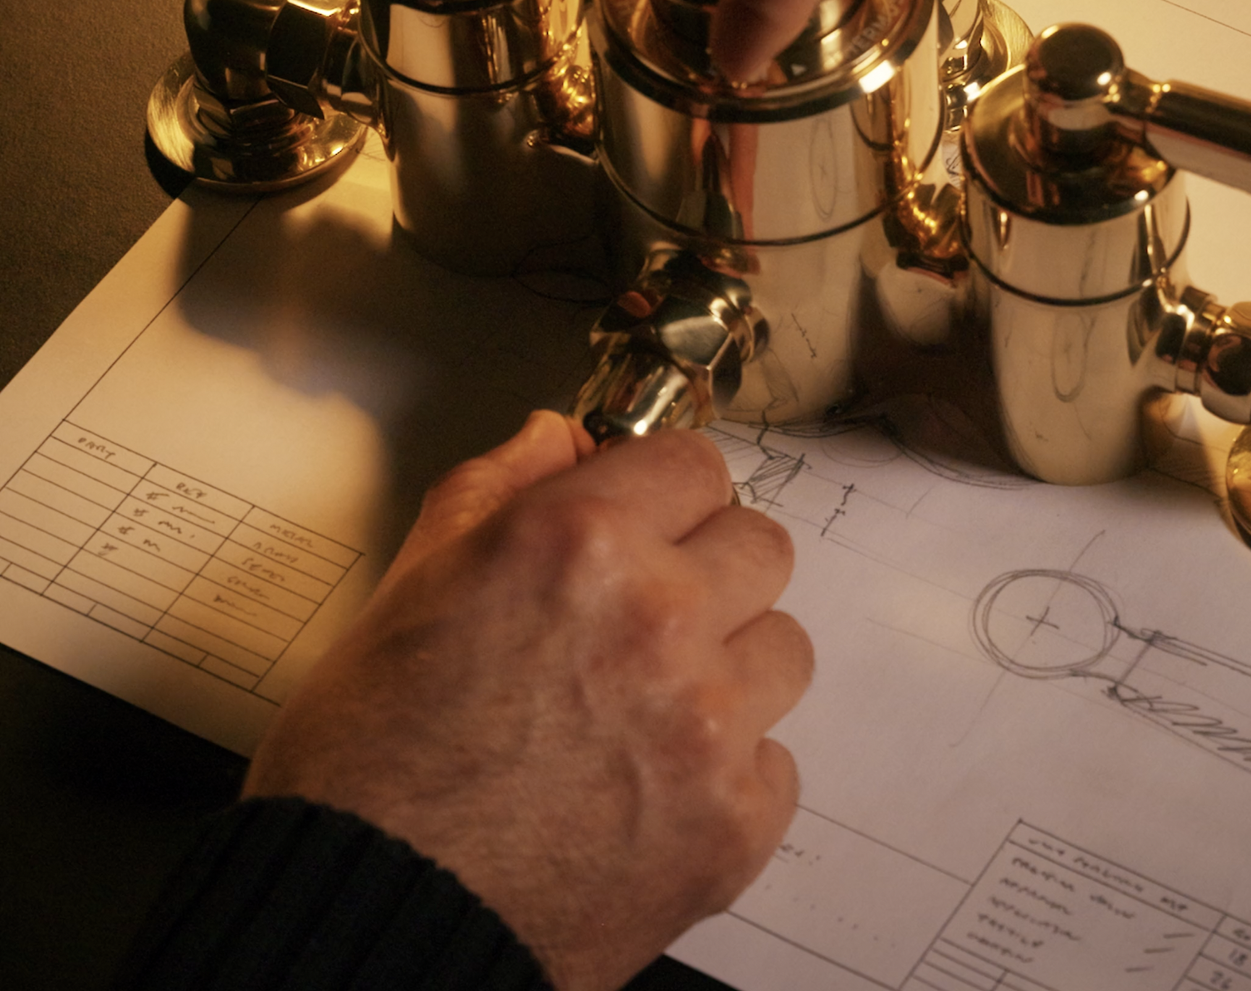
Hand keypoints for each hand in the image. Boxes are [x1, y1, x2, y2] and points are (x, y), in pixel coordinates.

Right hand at [244, 412, 811, 990]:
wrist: (370, 918)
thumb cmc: (363, 771)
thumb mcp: (404, 594)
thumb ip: (493, 494)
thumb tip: (557, 436)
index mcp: (578, 545)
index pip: (695, 464)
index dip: (663, 495)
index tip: (647, 523)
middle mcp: (661, 620)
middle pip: (760, 547)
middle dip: (707, 573)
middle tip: (641, 623)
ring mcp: (710, 723)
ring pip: (783, 650)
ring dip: (728, 671)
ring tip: (638, 714)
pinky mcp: (737, 819)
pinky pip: (775, 762)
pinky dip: (724, 776)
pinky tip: (644, 791)